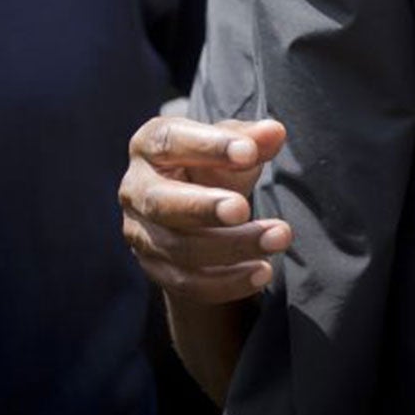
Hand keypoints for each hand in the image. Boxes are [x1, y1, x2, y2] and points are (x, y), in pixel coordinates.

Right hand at [121, 115, 290, 304]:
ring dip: (233, 247)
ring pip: (180, 248)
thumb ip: (252, 139)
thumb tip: (275, 132)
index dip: (208, 146)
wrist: (196, 211)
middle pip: (162, 202)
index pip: (170, 141)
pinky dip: (227, 281)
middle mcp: (135, 189)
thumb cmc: (213, 165)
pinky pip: (187, 282)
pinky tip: (262, 271)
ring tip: (278, 237)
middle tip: (243, 208)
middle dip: (205, 207)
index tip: (249, 153)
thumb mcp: (232, 145)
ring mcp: (139, 232)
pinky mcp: (153, 268)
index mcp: (149, 146)